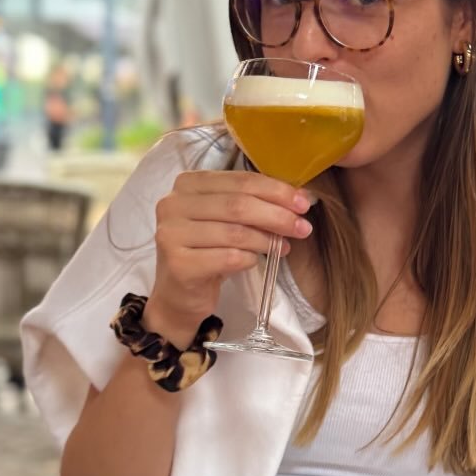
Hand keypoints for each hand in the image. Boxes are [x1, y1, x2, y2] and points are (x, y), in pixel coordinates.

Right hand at [148, 170, 312, 343]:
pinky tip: (256, 261)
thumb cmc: (208, 251)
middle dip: (278, 216)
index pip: (240, 180)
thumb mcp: (226, 220)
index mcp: (187, 184)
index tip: (303, 203)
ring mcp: (171, 234)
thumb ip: (252, 203)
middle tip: (302, 227)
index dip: (276, 191)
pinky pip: (228, 258)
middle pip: (239, 205)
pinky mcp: (179, 264)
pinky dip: (250, 259)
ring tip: (285, 247)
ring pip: (235, 232)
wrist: (180, 294)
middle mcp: (173, 204)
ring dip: (267, 240)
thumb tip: (299, 198)